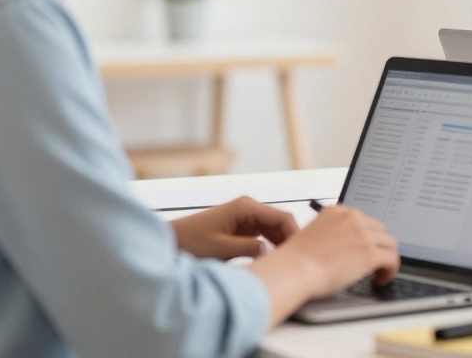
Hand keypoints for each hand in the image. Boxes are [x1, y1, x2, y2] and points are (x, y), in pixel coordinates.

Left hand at [170, 196, 298, 259]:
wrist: (168, 242)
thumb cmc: (189, 241)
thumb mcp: (220, 248)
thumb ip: (248, 248)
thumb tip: (271, 253)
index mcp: (246, 207)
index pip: (282, 217)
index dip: (295, 234)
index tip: (302, 253)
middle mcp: (249, 209)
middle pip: (281, 223)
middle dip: (290, 241)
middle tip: (298, 262)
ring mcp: (247, 219)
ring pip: (275, 231)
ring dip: (281, 246)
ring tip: (287, 264)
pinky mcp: (243, 230)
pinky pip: (265, 237)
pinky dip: (271, 248)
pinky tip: (273, 262)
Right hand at [250, 204, 401, 325]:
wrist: (293, 270)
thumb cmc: (297, 261)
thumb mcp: (314, 234)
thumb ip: (333, 233)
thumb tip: (348, 245)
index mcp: (337, 212)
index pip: (363, 220)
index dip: (366, 237)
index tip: (364, 248)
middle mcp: (352, 218)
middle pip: (379, 230)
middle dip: (377, 246)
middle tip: (372, 262)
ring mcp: (363, 234)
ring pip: (389, 243)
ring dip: (385, 257)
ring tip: (377, 272)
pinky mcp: (370, 253)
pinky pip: (392, 259)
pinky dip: (390, 270)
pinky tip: (381, 279)